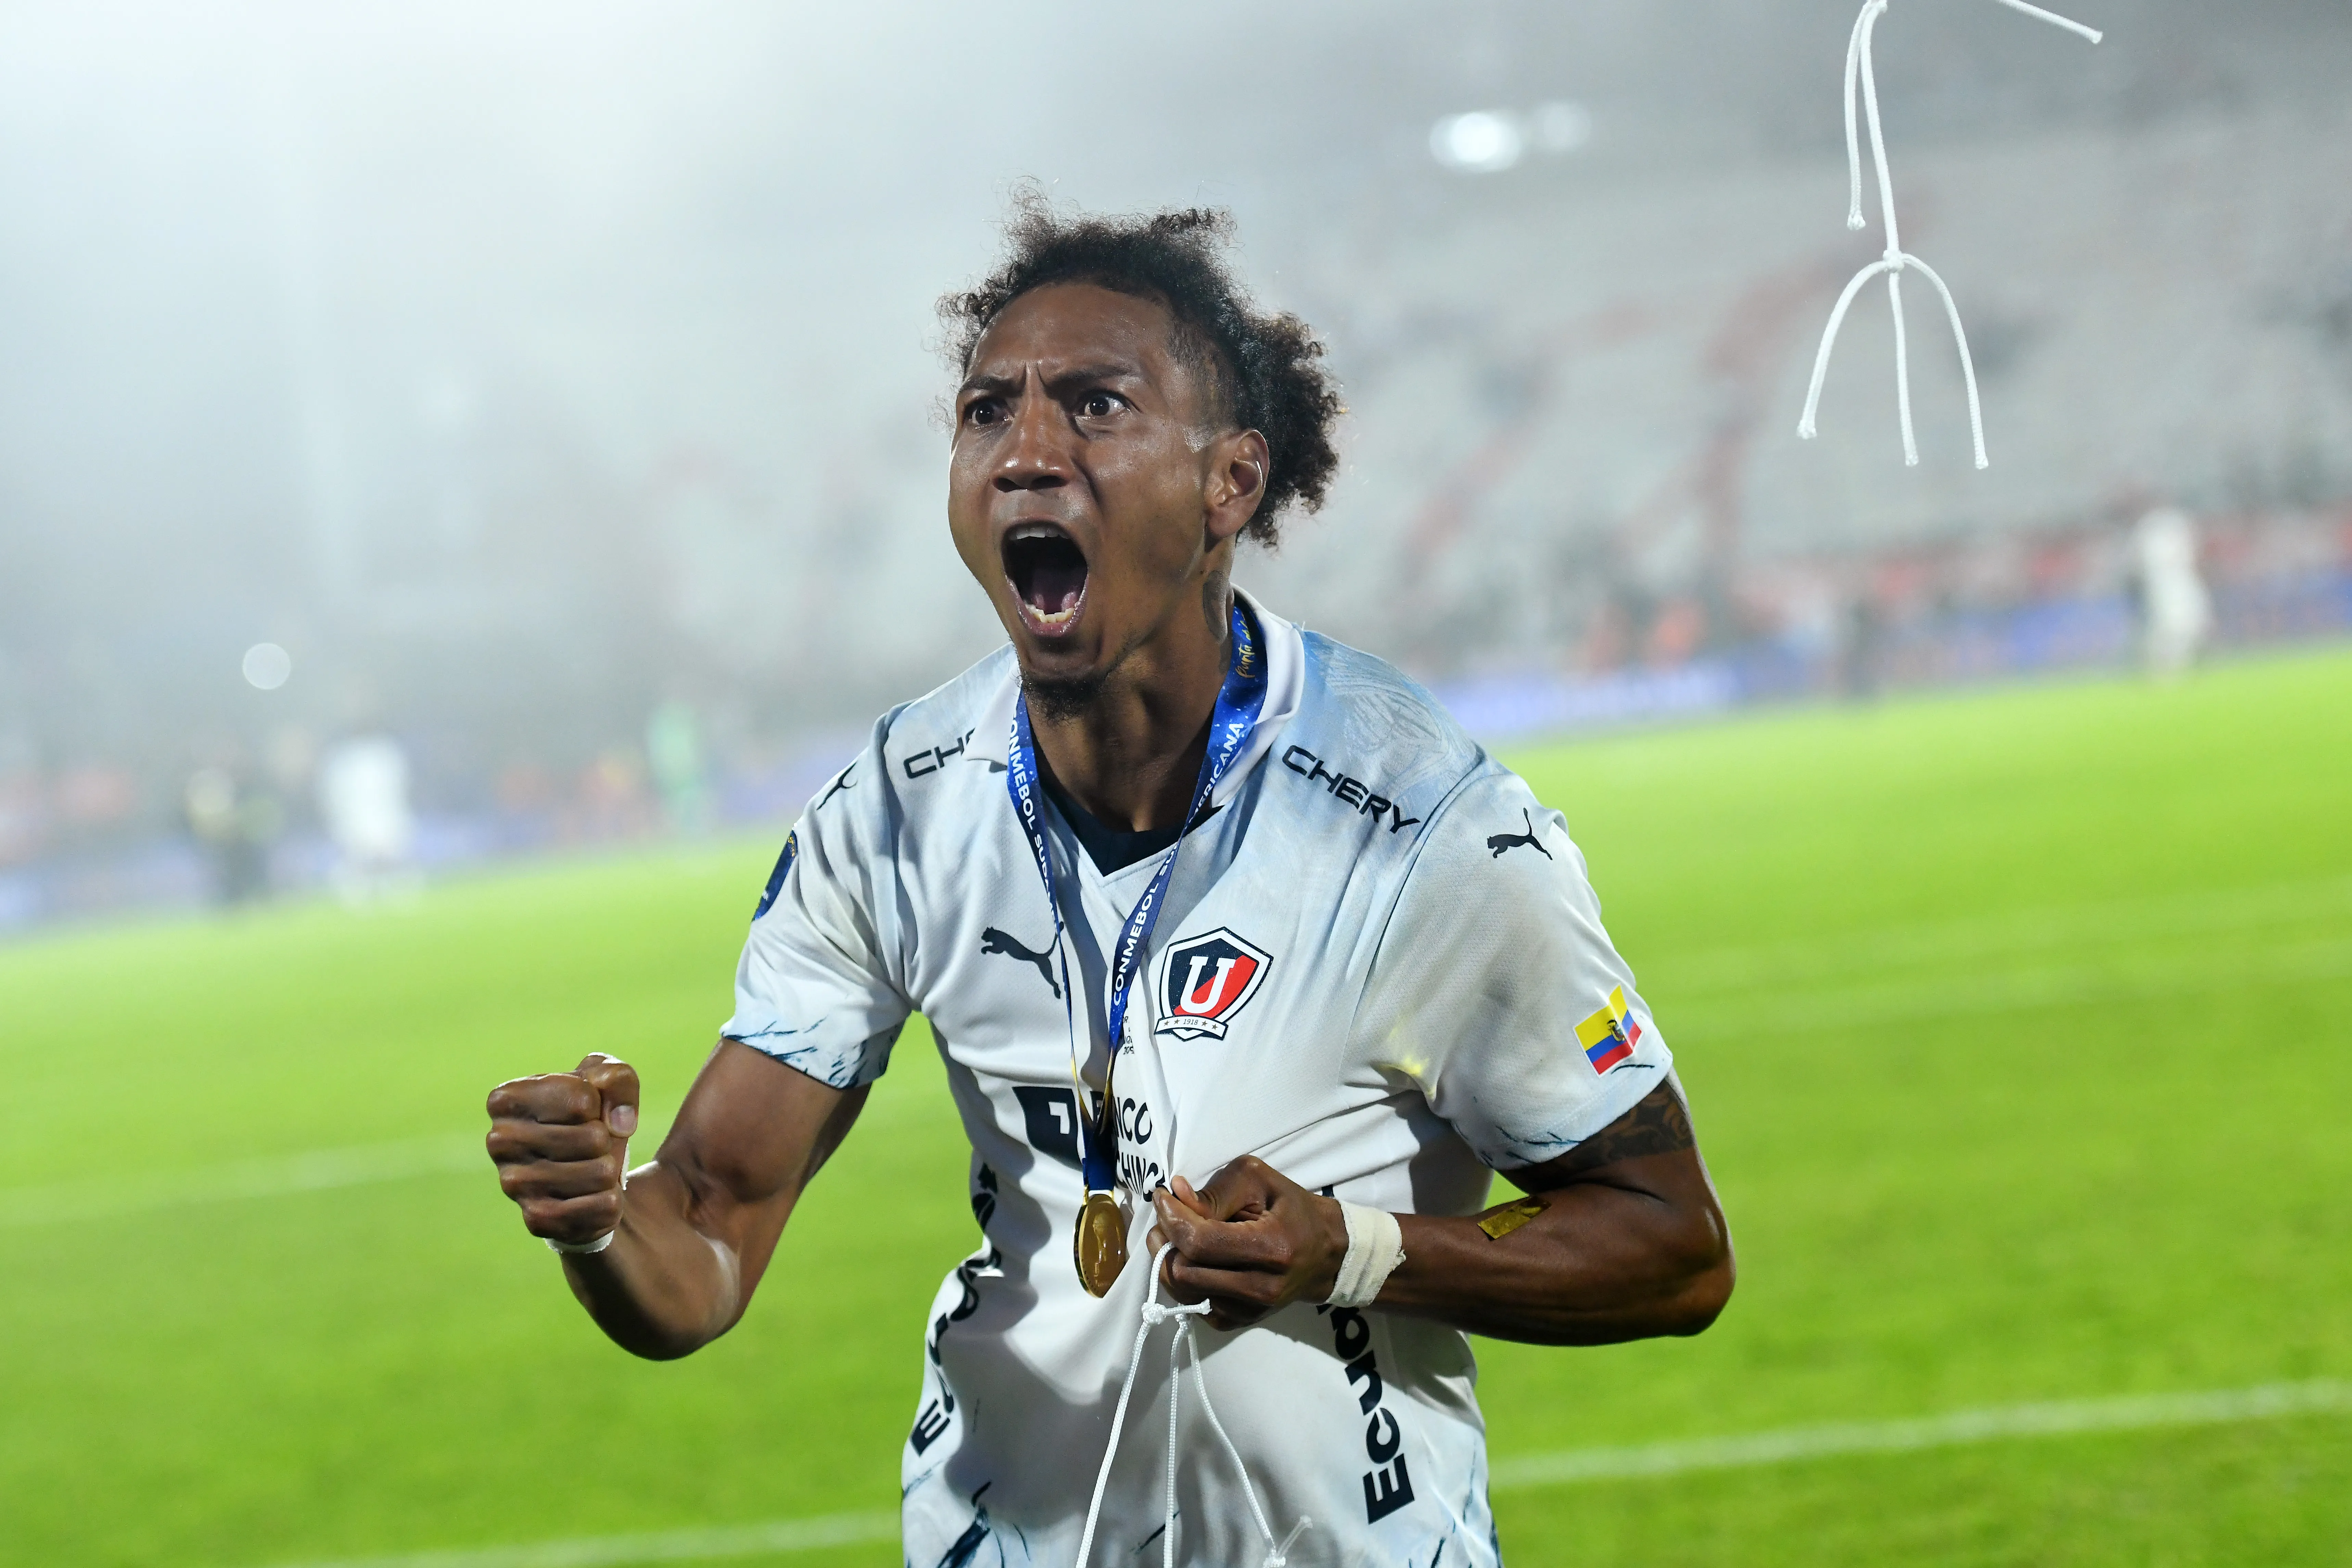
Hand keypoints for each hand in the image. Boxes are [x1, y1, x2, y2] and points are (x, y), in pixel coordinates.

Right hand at [486, 1053, 639, 1249]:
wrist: (584, 1174)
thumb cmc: (591, 1118)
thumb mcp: (607, 1081)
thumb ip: (617, 1079)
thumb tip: (620, 1123)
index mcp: (505, 1099)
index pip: (582, 1098)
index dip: (599, 1103)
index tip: (584, 1110)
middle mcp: (499, 1141)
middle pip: (592, 1137)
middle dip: (605, 1140)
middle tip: (588, 1144)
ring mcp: (513, 1184)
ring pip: (600, 1173)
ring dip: (608, 1170)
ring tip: (587, 1168)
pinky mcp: (537, 1220)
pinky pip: (602, 1207)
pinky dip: (610, 1199)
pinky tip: (588, 1195)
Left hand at [1146, 1156, 1349, 1330]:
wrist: (1324, 1253)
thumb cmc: (1291, 1209)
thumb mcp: (1258, 1181)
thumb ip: (1216, 1191)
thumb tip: (1176, 1196)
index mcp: (1271, 1248)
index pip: (1201, 1243)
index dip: (1172, 1218)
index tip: (1162, 1197)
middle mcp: (1261, 1287)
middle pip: (1186, 1272)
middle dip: (1165, 1241)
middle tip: (1165, 1218)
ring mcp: (1250, 1310)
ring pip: (1183, 1292)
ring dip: (1168, 1261)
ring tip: (1173, 1237)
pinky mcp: (1240, 1321)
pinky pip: (1193, 1306)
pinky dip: (1182, 1282)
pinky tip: (1191, 1261)